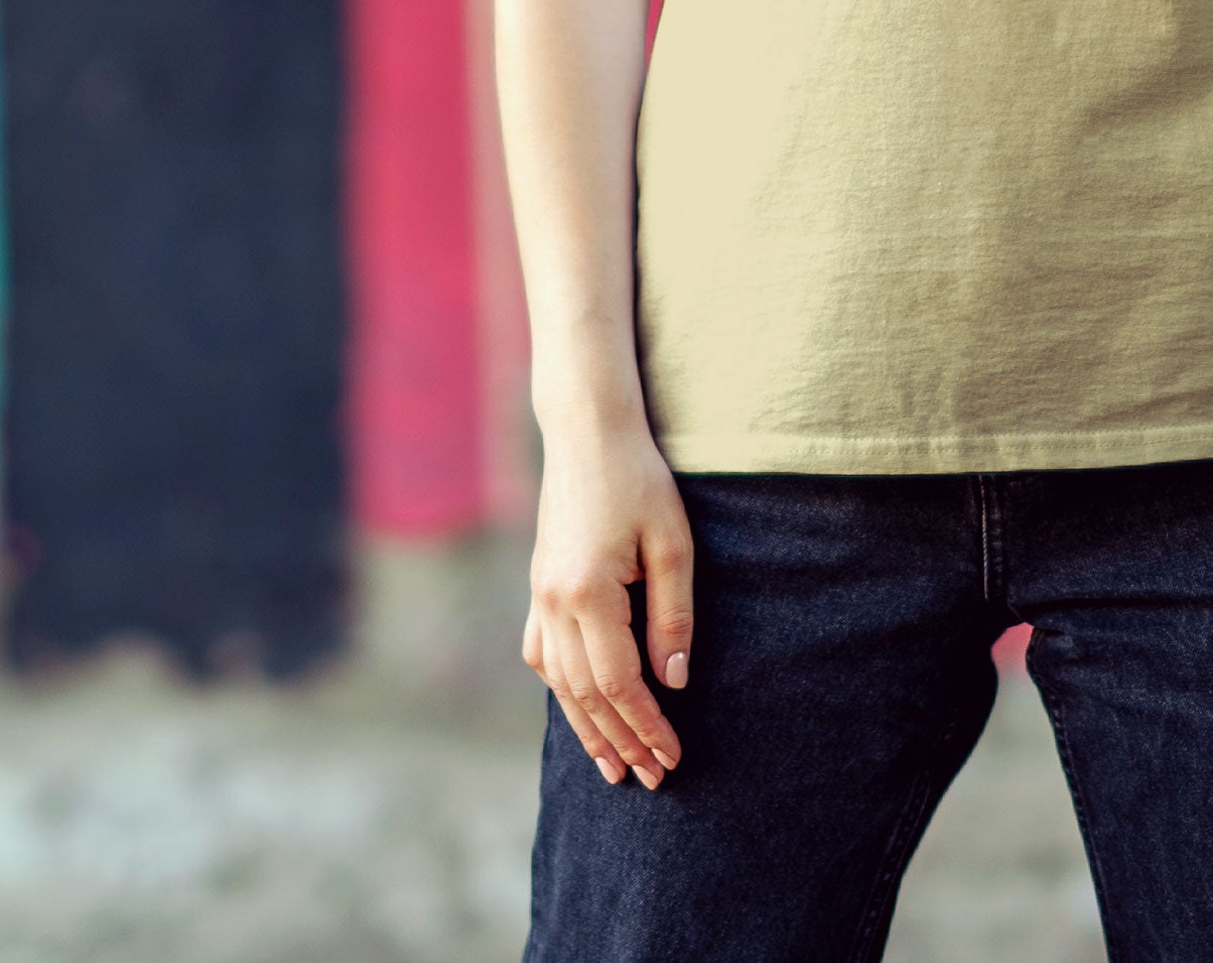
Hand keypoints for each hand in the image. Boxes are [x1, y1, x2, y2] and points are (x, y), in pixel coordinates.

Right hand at [525, 422, 693, 788]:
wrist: (588, 433)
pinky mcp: (538, 586)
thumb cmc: (639, 480)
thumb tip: (675, 680)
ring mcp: (538, 595)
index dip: (647, 725)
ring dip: (587, 727)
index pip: (619, 682)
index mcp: (587, 593)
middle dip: (620, 740)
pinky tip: (579, 709)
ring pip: (559, 682)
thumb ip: (672, 613)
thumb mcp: (672, 542)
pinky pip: (542, 655)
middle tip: (652, 778)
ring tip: (614, 766)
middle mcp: (553, 602)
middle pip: (586, 694)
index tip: (673, 756)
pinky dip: (561, 691)